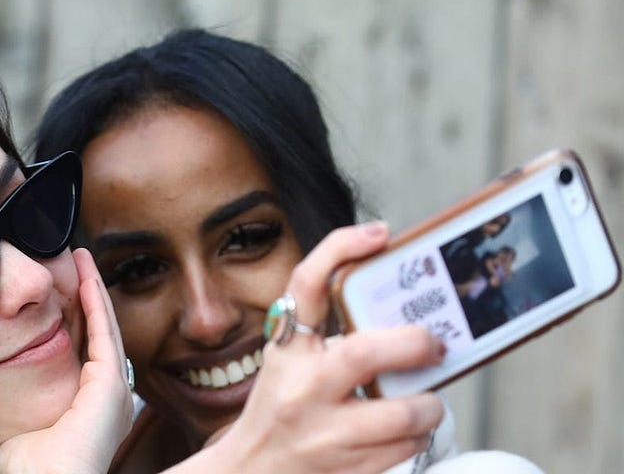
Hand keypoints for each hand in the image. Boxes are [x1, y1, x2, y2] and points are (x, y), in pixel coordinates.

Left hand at [0, 248, 132, 473]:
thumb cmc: (24, 470)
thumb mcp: (18, 424)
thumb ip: (15, 400)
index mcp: (87, 410)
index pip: (83, 353)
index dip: (74, 319)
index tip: (61, 292)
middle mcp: (107, 400)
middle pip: (97, 335)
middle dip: (87, 297)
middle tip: (77, 262)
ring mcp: (112, 393)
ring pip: (104, 328)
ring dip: (93, 291)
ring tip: (82, 258)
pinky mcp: (109, 385)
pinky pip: (104, 334)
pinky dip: (95, 303)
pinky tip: (85, 278)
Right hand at [176, 222, 447, 473]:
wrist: (251, 473)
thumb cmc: (279, 412)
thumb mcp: (289, 365)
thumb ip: (329, 337)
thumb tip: (403, 314)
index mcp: (287, 351)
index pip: (306, 284)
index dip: (342, 248)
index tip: (379, 234)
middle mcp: (303, 388)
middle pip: (368, 352)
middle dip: (416, 344)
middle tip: (433, 343)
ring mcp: (326, 432)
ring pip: (406, 410)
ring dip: (428, 404)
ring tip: (422, 400)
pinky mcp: (349, 467)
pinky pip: (409, 446)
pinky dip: (416, 436)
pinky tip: (401, 431)